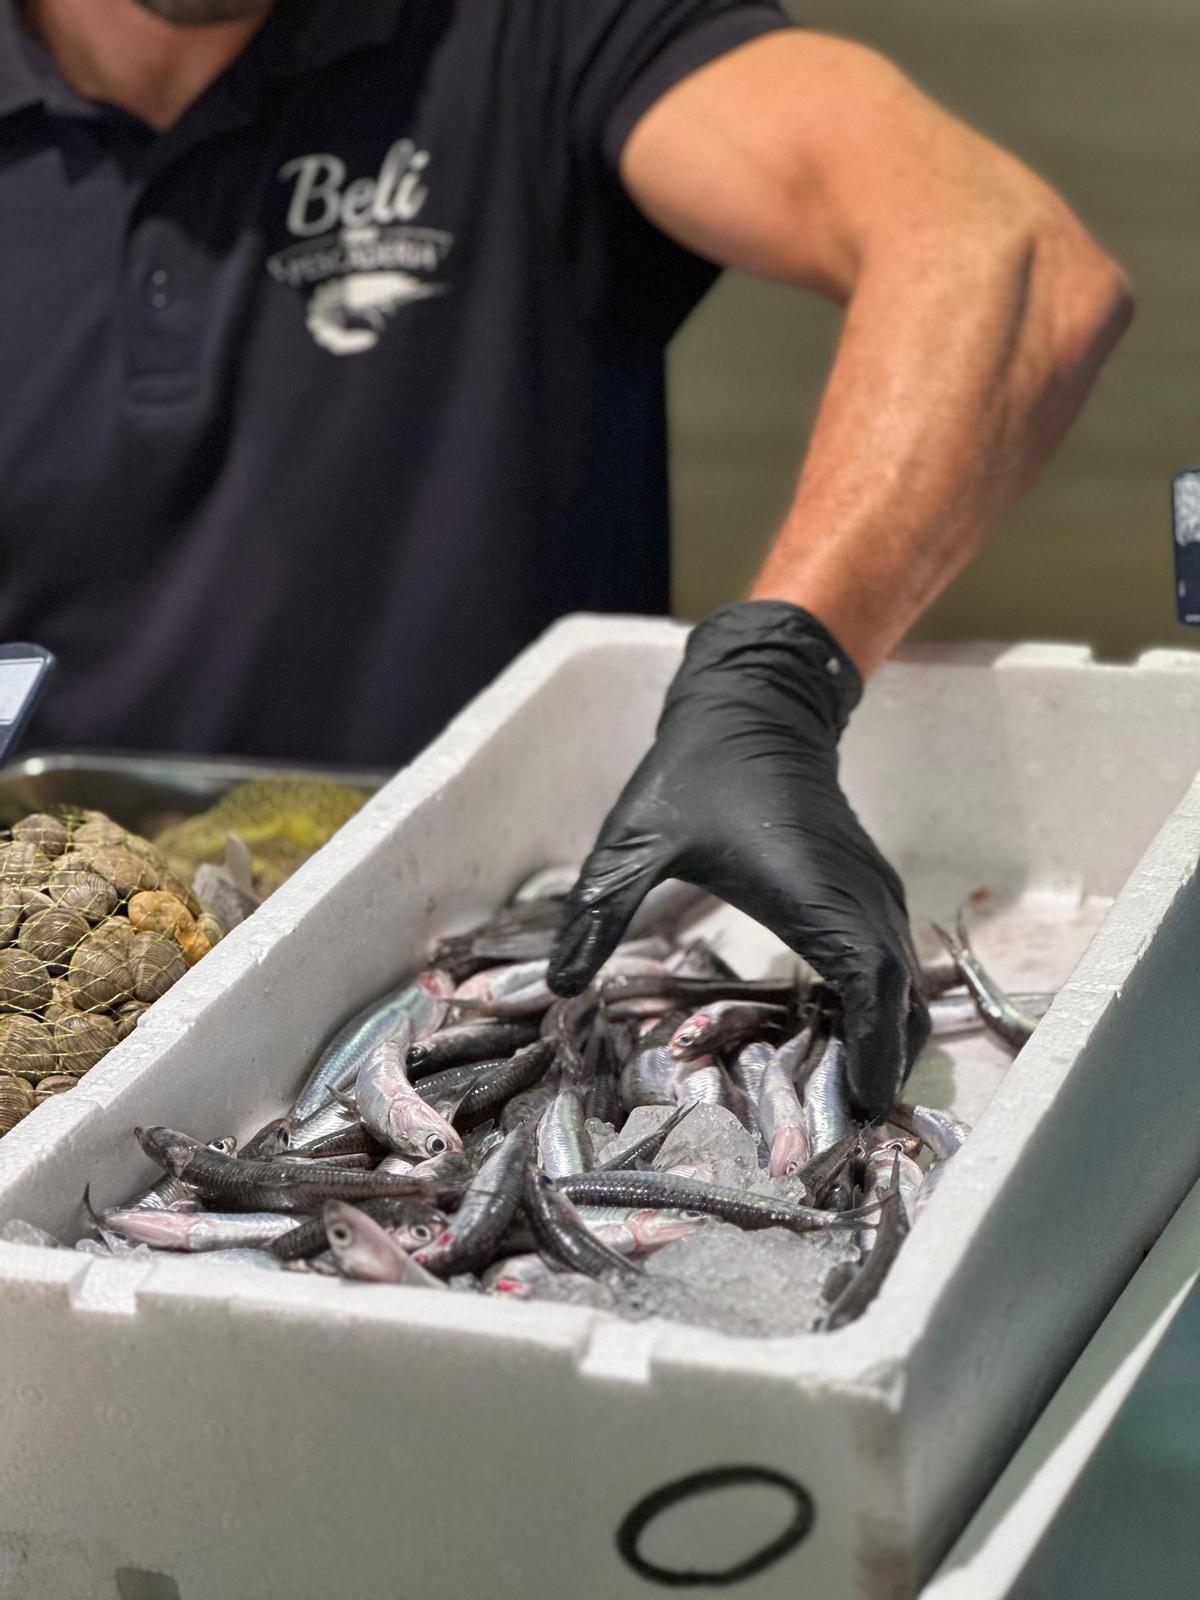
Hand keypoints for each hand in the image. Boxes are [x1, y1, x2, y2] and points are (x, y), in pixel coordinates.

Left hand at [547, 601, 928, 1116]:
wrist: (755, 707)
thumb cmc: (697, 773)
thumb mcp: (636, 840)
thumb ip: (600, 909)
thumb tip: (562, 985)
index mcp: (811, 890)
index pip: (869, 984)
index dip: (872, 1050)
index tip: (862, 1106)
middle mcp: (856, 893)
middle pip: (899, 997)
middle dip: (884, 1063)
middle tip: (849, 1128)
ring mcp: (869, 888)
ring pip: (902, 979)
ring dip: (883, 1036)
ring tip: (842, 1097)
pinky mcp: (865, 885)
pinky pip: (889, 957)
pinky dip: (878, 1005)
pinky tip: (834, 1037)